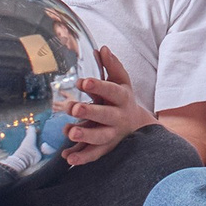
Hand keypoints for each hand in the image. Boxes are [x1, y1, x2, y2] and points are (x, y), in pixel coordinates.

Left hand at [63, 47, 157, 165]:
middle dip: (90, 112)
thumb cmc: (122, 100)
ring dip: (86, 136)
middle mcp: (119, 117)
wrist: (136, 126)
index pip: (112, 91)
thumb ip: (112, 66)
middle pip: (106, 116)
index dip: (98, 86)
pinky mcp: (106, 148)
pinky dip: (82, 157)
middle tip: (74, 108)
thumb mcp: (121, 82)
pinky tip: (68, 157)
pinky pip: (94, 155)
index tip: (83, 82)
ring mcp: (113, 134)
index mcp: (122, 98)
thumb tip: (102, 48)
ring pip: (101, 137)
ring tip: (71, 132)